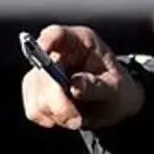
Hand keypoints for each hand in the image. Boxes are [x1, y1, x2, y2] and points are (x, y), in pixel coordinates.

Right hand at [22, 24, 145, 129]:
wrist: (116, 105)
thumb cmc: (120, 90)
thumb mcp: (117, 88)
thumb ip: (97, 86)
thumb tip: (75, 86)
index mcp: (81, 42)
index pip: (56, 34)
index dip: (46, 42)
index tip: (46, 55)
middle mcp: (58, 53)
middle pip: (42, 72)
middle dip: (57, 100)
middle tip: (76, 119)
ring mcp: (43, 72)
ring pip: (36, 93)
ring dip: (56, 113)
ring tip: (78, 119)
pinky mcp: (36, 91)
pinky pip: (34, 109)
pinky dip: (50, 118)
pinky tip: (67, 118)